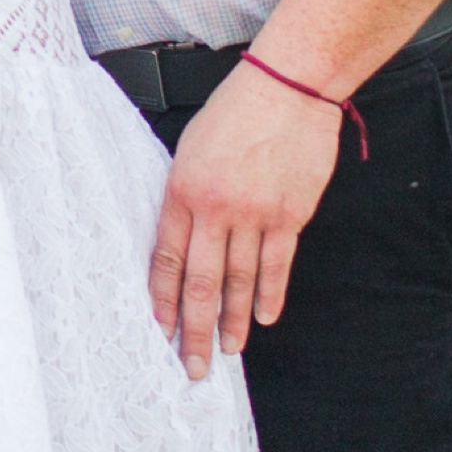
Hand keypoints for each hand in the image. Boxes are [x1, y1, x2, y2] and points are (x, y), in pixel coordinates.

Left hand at [149, 61, 340, 376]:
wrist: (288, 87)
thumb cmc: (236, 109)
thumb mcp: (191, 146)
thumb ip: (184, 193)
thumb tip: (182, 236)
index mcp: (184, 189)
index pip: (166, 258)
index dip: (162, 299)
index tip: (161, 328)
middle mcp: (217, 208)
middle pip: (202, 283)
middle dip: (195, 330)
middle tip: (192, 365)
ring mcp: (256, 214)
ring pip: (240, 282)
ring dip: (234, 322)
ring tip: (228, 350)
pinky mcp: (290, 215)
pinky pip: (277, 266)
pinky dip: (270, 296)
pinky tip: (264, 318)